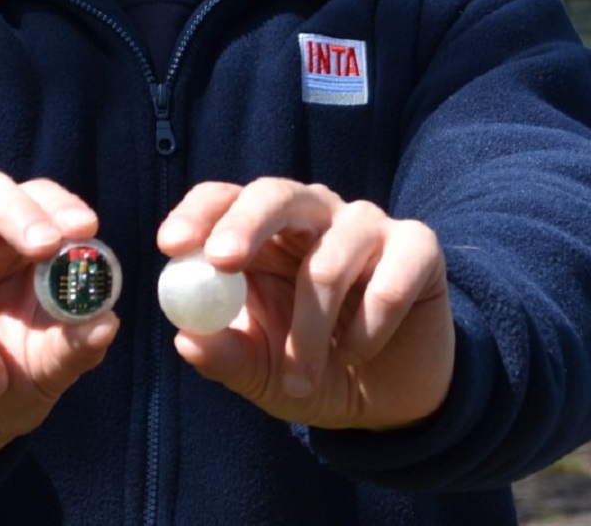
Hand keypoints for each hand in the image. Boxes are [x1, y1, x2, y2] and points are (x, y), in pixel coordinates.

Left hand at [157, 179, 452, 430]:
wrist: (389, 398)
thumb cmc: (312, 370)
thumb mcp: (261, 373)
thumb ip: (226, 355)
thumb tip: (185, 338)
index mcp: (264, 234)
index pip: (224, 198)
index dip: (198, 213)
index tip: (171, 244)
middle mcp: (315, 215)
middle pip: (277, 193)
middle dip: (245, 223)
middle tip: (222, 261)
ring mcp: (368, 226)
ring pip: (330, 259)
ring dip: (310, 330)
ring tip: (301, 379)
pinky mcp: (418, 247)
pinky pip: (389, 279)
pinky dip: (369, 328)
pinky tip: (359, 353)